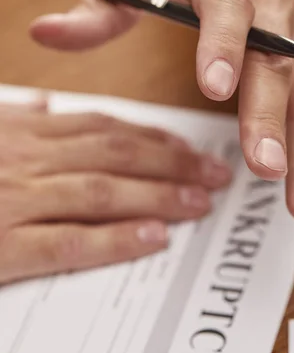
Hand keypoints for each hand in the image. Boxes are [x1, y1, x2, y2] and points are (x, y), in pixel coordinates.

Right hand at [0, 103, 230, 283]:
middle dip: (173, 164)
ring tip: (200, 203)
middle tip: (214, 174)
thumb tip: (45, 105)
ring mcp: (16, 201)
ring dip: (160, 196)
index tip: (187, 147)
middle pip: (116, 156)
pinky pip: (70, 242)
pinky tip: (156, 238)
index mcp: (22, 134)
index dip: (153, 138)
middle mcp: (28, 161)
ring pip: (104, 193)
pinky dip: (117, 239)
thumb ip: (13, 118)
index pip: (102, 130)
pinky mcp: (5, 246)